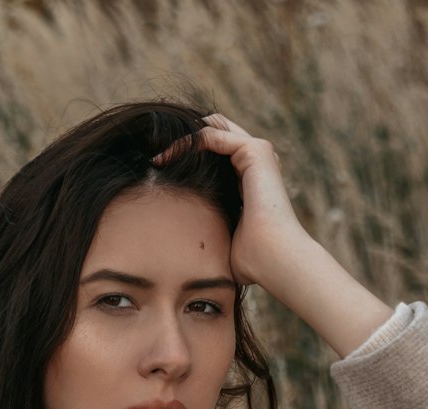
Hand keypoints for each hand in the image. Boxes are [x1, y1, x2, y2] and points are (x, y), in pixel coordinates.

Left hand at [151, 114, 310, 291]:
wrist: (274, 260)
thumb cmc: (253, 262)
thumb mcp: (223, 239)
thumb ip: (210, 231)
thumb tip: (186, 255)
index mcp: (251, 178)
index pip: (217, 151)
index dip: (189, 153)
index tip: (158, 168)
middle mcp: (257, 161)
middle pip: (214, 131)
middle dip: (183, 138)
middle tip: (153, 154)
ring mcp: (258, 153)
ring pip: (211, 127)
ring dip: (181, 138)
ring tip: (154, 156)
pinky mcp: (255, 151)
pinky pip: (211, 135)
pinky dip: (186, 142)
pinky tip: (163, 158)